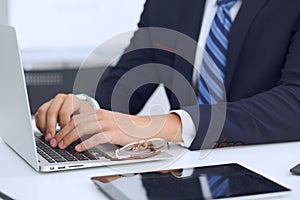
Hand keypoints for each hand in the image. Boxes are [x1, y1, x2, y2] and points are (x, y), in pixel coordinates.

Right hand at [35, 93, 93, 141]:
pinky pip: (38, 114)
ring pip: (42, 112)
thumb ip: (80, 126)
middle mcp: (61, 99)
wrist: (81, 109)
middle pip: (51, 112)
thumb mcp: (86, 119)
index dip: (63, 125)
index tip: (64, 135)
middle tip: (52, 139)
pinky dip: (40, 124)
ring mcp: (52, 101)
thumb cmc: (84, 115)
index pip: (64, 112)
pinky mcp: (46, 106)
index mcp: (72, 100)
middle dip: (51, 127)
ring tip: (48, 137)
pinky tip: (45, 132)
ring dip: (44, 126)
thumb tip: (75, 138)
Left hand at [50, 109, 181, 151]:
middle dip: (63, 133)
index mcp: (99, 113)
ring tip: (63, 146)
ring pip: (83, 128)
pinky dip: (86, 143)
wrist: (144, 127)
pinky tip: (79, 149)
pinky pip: (96, 137)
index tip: (56, 136)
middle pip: (76, 122)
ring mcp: (108, 123)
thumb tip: (79, 132)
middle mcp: (102, 116)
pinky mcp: (114, 133)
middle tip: (55, 142)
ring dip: (70, 138)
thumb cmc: (127, 127)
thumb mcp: (109, 122)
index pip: (76, 118)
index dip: (64, 127)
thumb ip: (95, 125)